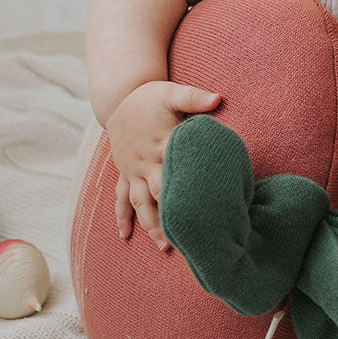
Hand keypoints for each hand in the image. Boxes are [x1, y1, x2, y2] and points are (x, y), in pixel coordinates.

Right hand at [105, 80, 220, 247]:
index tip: (202, 209)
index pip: (177, 169)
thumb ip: (194, 97)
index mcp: (162, 143)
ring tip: (164, 246)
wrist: (119, 97)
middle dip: (171, 216)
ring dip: (150, 224)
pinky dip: (121, 216)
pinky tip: (125, 235)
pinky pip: (121, 197)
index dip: (188, 188)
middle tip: (187, 240)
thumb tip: (218, 98)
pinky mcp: (125, 172)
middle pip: (159, 193)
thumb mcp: (171, 92)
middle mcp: (146, 161)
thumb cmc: (150, 97)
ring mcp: (133, 169)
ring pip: (140, 202)